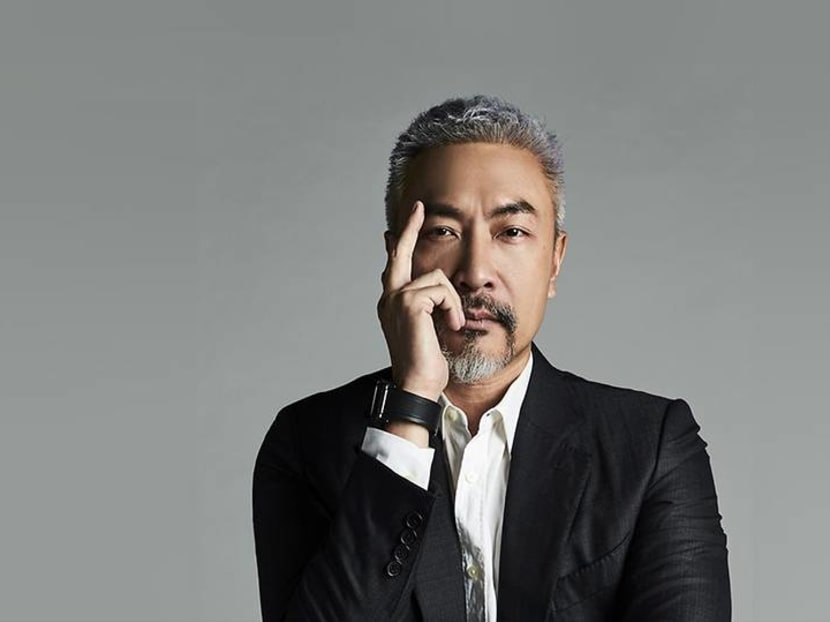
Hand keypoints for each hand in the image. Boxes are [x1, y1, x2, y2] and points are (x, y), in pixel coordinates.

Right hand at [377, 201, 464, 403]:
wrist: (419, 385)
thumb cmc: (428, 364)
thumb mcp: (430, 329)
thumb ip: (430, 308)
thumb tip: (437, 291)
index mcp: (392, 304)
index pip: (394, 266)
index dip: (397, 245)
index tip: (392, 231)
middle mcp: (389, 298)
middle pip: (400, 253)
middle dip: (411, 228)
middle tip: (419, 208)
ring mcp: (396, 299)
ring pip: (436, 278)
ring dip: (453, 302)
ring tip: (453, 325)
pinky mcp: (409, 303)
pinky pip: (441, 290)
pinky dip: (453, 309)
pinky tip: (452, 327)